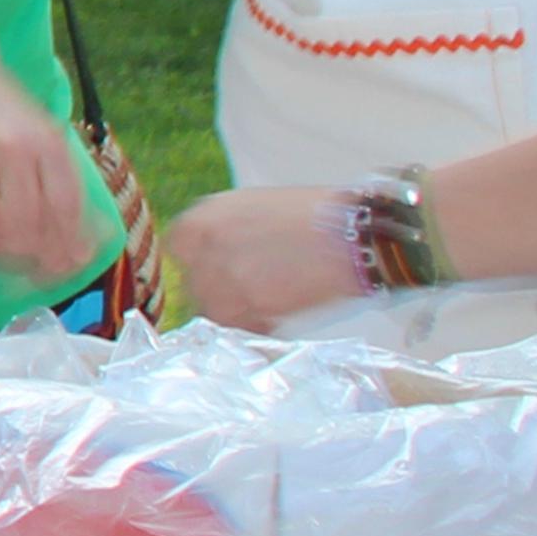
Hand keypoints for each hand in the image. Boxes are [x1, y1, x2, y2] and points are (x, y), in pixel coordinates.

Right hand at [0, 63, 102, 279]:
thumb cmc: (2, 113)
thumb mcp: (44, 136)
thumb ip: (65, 188)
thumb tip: (83, 251)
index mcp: (45, 139)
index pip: (65, 208)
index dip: (69, 245)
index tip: (69, 264)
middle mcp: (9, 149)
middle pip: (28, 228)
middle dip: (35, 257)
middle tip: (34, 266)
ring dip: (0, 257)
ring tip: (4, 256)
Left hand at [167, 185, 369, 331]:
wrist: (357, 233)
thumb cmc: (318, 215)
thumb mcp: (258, 206)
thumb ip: (227, 229)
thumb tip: (218, 253)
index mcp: (204, 216)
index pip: (179, 247)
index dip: (201, 260)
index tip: (219, 268)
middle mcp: (203, 246)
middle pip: (195, 282)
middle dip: (220, 290)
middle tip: (256, 289)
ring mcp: (220, 279)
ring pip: (213, 310)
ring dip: (238, 312)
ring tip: (274, 301)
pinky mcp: (244, 308)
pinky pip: (238, 329)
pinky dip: (257, 328)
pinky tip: (284, 313)